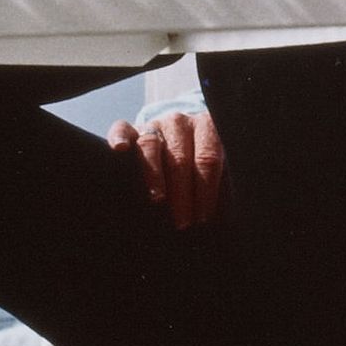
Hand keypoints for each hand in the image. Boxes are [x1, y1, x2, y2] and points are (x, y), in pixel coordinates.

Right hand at [109, 109, 226, 227]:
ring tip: (157, 199)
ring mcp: (155, 124)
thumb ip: (222, 186)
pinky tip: (120, 149)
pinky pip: (123, 128)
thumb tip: (225, 219)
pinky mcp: (132, 128)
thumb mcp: (219, 170)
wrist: (182, 139)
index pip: (208, 159)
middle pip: (179, 158)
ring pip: (151, 145)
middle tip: (183, 223)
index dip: (205, 190)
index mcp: (207, 128)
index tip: (203, 218)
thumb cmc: (202, 164)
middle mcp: (180, 122)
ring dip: (153, 175)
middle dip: (182, 193)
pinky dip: (119, 137)